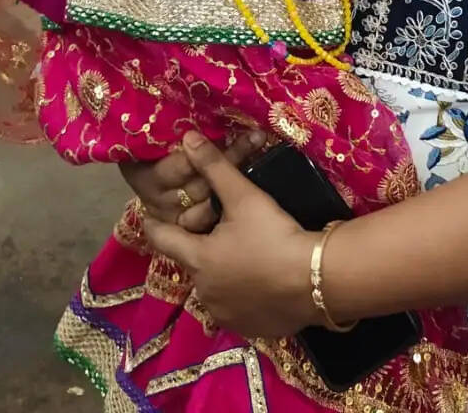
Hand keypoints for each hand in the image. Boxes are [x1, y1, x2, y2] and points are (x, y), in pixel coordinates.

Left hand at [143, 132, 316, 337]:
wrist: (316, 279)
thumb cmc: (273, 234)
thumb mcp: (244, 196)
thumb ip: (214, 167)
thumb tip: (187, 138)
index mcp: (198, 259)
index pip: (163, 239)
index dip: (154, 225)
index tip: (151, 216)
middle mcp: (204, 292)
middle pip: (194, 263)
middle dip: (201, 247)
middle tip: (219, 230)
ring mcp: (227, 315)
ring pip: (216, 287)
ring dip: (223, 273)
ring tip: (244, 255)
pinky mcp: (251, 329)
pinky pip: (239, 308)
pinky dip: (244, 295)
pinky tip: (262, 281)